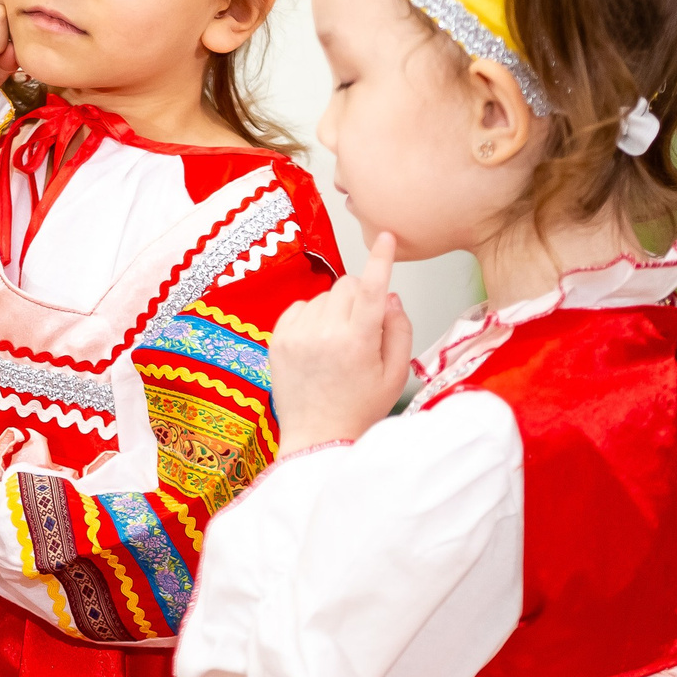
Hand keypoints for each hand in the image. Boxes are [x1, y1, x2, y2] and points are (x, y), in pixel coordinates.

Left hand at [269, 233, 413, 456]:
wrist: (317, 438)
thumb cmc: (358, 409)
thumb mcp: (396, 373)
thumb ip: (399, 329)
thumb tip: (388, 296)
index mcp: (357, 342)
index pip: (371, 288)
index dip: (381, 260)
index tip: (385, 238)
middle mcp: (324, 334)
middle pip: (347, 286)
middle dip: (360, 298)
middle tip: (363, 329)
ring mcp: (297, 336)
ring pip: (324, 296)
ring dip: (336, 309)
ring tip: (338, 344)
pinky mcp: (277, 339)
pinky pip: (300, 306)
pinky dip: (312, 317)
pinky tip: (318, 343)